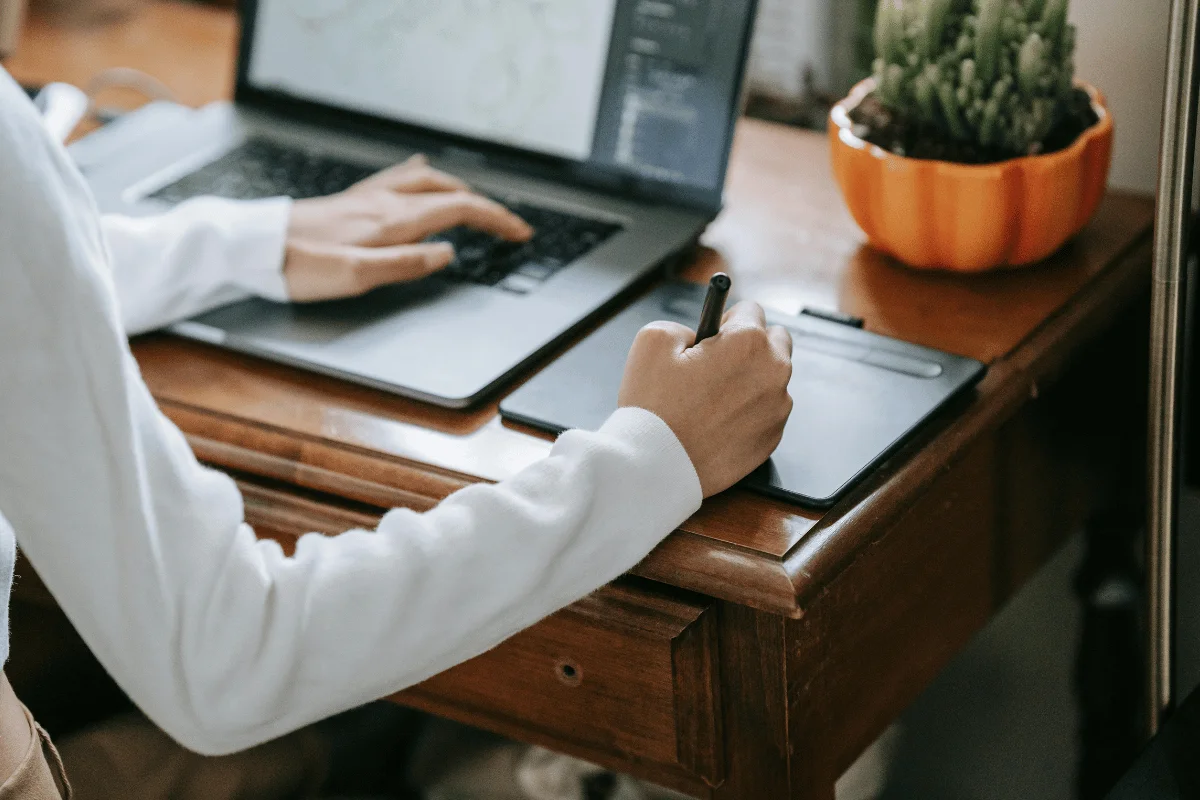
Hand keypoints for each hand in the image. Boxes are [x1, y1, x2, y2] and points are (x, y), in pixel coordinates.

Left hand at [283, 155, 532, 300]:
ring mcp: (366, 198)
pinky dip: (422, 176)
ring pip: (426, 181)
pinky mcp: (350, 200)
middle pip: (449, 191)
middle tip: (507, 226)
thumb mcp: (356, 276)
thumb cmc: (299, 267)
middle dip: (486, 206)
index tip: (520, 233)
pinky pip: (397, 178)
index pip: (459, 209)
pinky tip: (420, 172)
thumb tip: (448, 252)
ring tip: (476, 202)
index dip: (496, 219)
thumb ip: (407, 264)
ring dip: (459, 189)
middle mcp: (383, 203)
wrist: (252, 246)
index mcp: (392, 222)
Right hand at [618, 301, 793, 497]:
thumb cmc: (654, 406)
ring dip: (751, 380)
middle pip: (776, 340)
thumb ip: (682, 325)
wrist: (658, 466)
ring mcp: (777, 408)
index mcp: (748, 342)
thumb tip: (696, 335)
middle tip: (717, 363)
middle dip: (750, 346)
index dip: (726, 320)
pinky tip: (717, 422)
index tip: (714, 335)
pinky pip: (767, 412)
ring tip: (711, 399)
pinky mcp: (772, 438)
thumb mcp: (652, 340)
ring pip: (771, 379)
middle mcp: (773, 372)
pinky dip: (748, 412)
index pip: (752, 309)